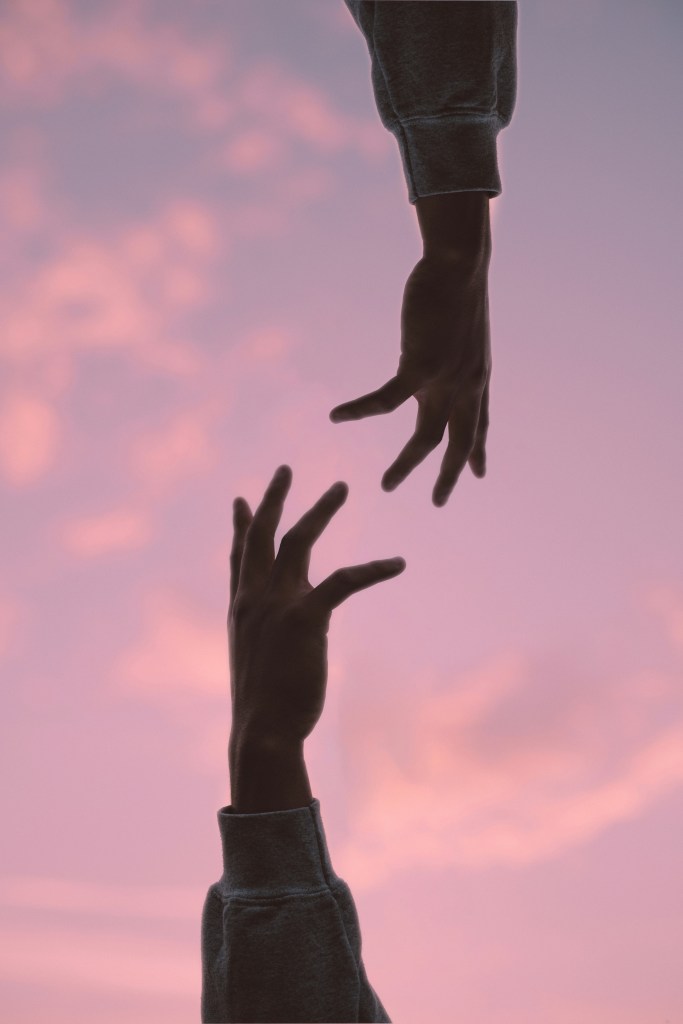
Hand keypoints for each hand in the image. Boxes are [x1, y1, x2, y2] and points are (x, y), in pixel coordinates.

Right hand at [227, 464, 405, 810]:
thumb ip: (263, 638)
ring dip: (320, 510)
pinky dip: (373, 569)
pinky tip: (397, 562)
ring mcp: (277, 604)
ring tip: (341, 487)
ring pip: (298, 541)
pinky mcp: (306, 617)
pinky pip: (343, 580)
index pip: (238, 557)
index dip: (240, 526)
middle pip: (261, 534)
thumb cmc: (263, 707)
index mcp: (241, 609)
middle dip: (274, 498)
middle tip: (286, 468)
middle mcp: (254, 598)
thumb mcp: (255, 662)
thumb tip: (277, 634)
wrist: (263, 732)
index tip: (241, 500)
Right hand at [330, 196, 490, 507]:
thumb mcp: (462, 330)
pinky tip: (336, 417)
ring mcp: (444, 380)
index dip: (478, 451)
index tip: (479, 473)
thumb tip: (432, 356)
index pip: (479, 424)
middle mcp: (465, 386)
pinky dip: (360, 411)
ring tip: (386, 486)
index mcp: (475, 378)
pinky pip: (385, 401)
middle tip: (438, 503)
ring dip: (405, 466)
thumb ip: (450, 353)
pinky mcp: (419, 367)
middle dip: (448, 476)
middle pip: (457, 443)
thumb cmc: (457, 287)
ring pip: (425, 438)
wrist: (459, 265)